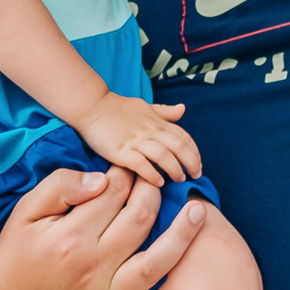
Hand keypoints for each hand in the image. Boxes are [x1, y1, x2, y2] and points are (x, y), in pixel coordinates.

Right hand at [0, 163, 206, 289]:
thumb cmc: (17, 249)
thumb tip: (102, 178)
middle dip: (153, 193)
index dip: (124, 174)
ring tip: (200, 213)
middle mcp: (92, 267)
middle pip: (138, 221)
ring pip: (153, 265)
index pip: (112, 195)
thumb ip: (61, 187)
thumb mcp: (26, 210)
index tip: (129, 165)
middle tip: (158, 179)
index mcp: (70, 237)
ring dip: (181, 239)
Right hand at [79, 90, 196, 185]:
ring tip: (179, 180)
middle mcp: (149, 131)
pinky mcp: (120, 151)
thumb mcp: (145, 106)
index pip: (184, 137)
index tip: (198, 166)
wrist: (92, 106)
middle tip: (194, 176)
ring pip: (163, 156)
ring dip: (174, 169)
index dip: (195, 153)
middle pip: (178, 147)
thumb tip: (183, 110)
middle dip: (190, 163)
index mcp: (157, 121)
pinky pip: (141, 164)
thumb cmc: (118, 108)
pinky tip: (158, 182)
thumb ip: (164, 112)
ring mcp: (135, 141)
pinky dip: (152, 174)